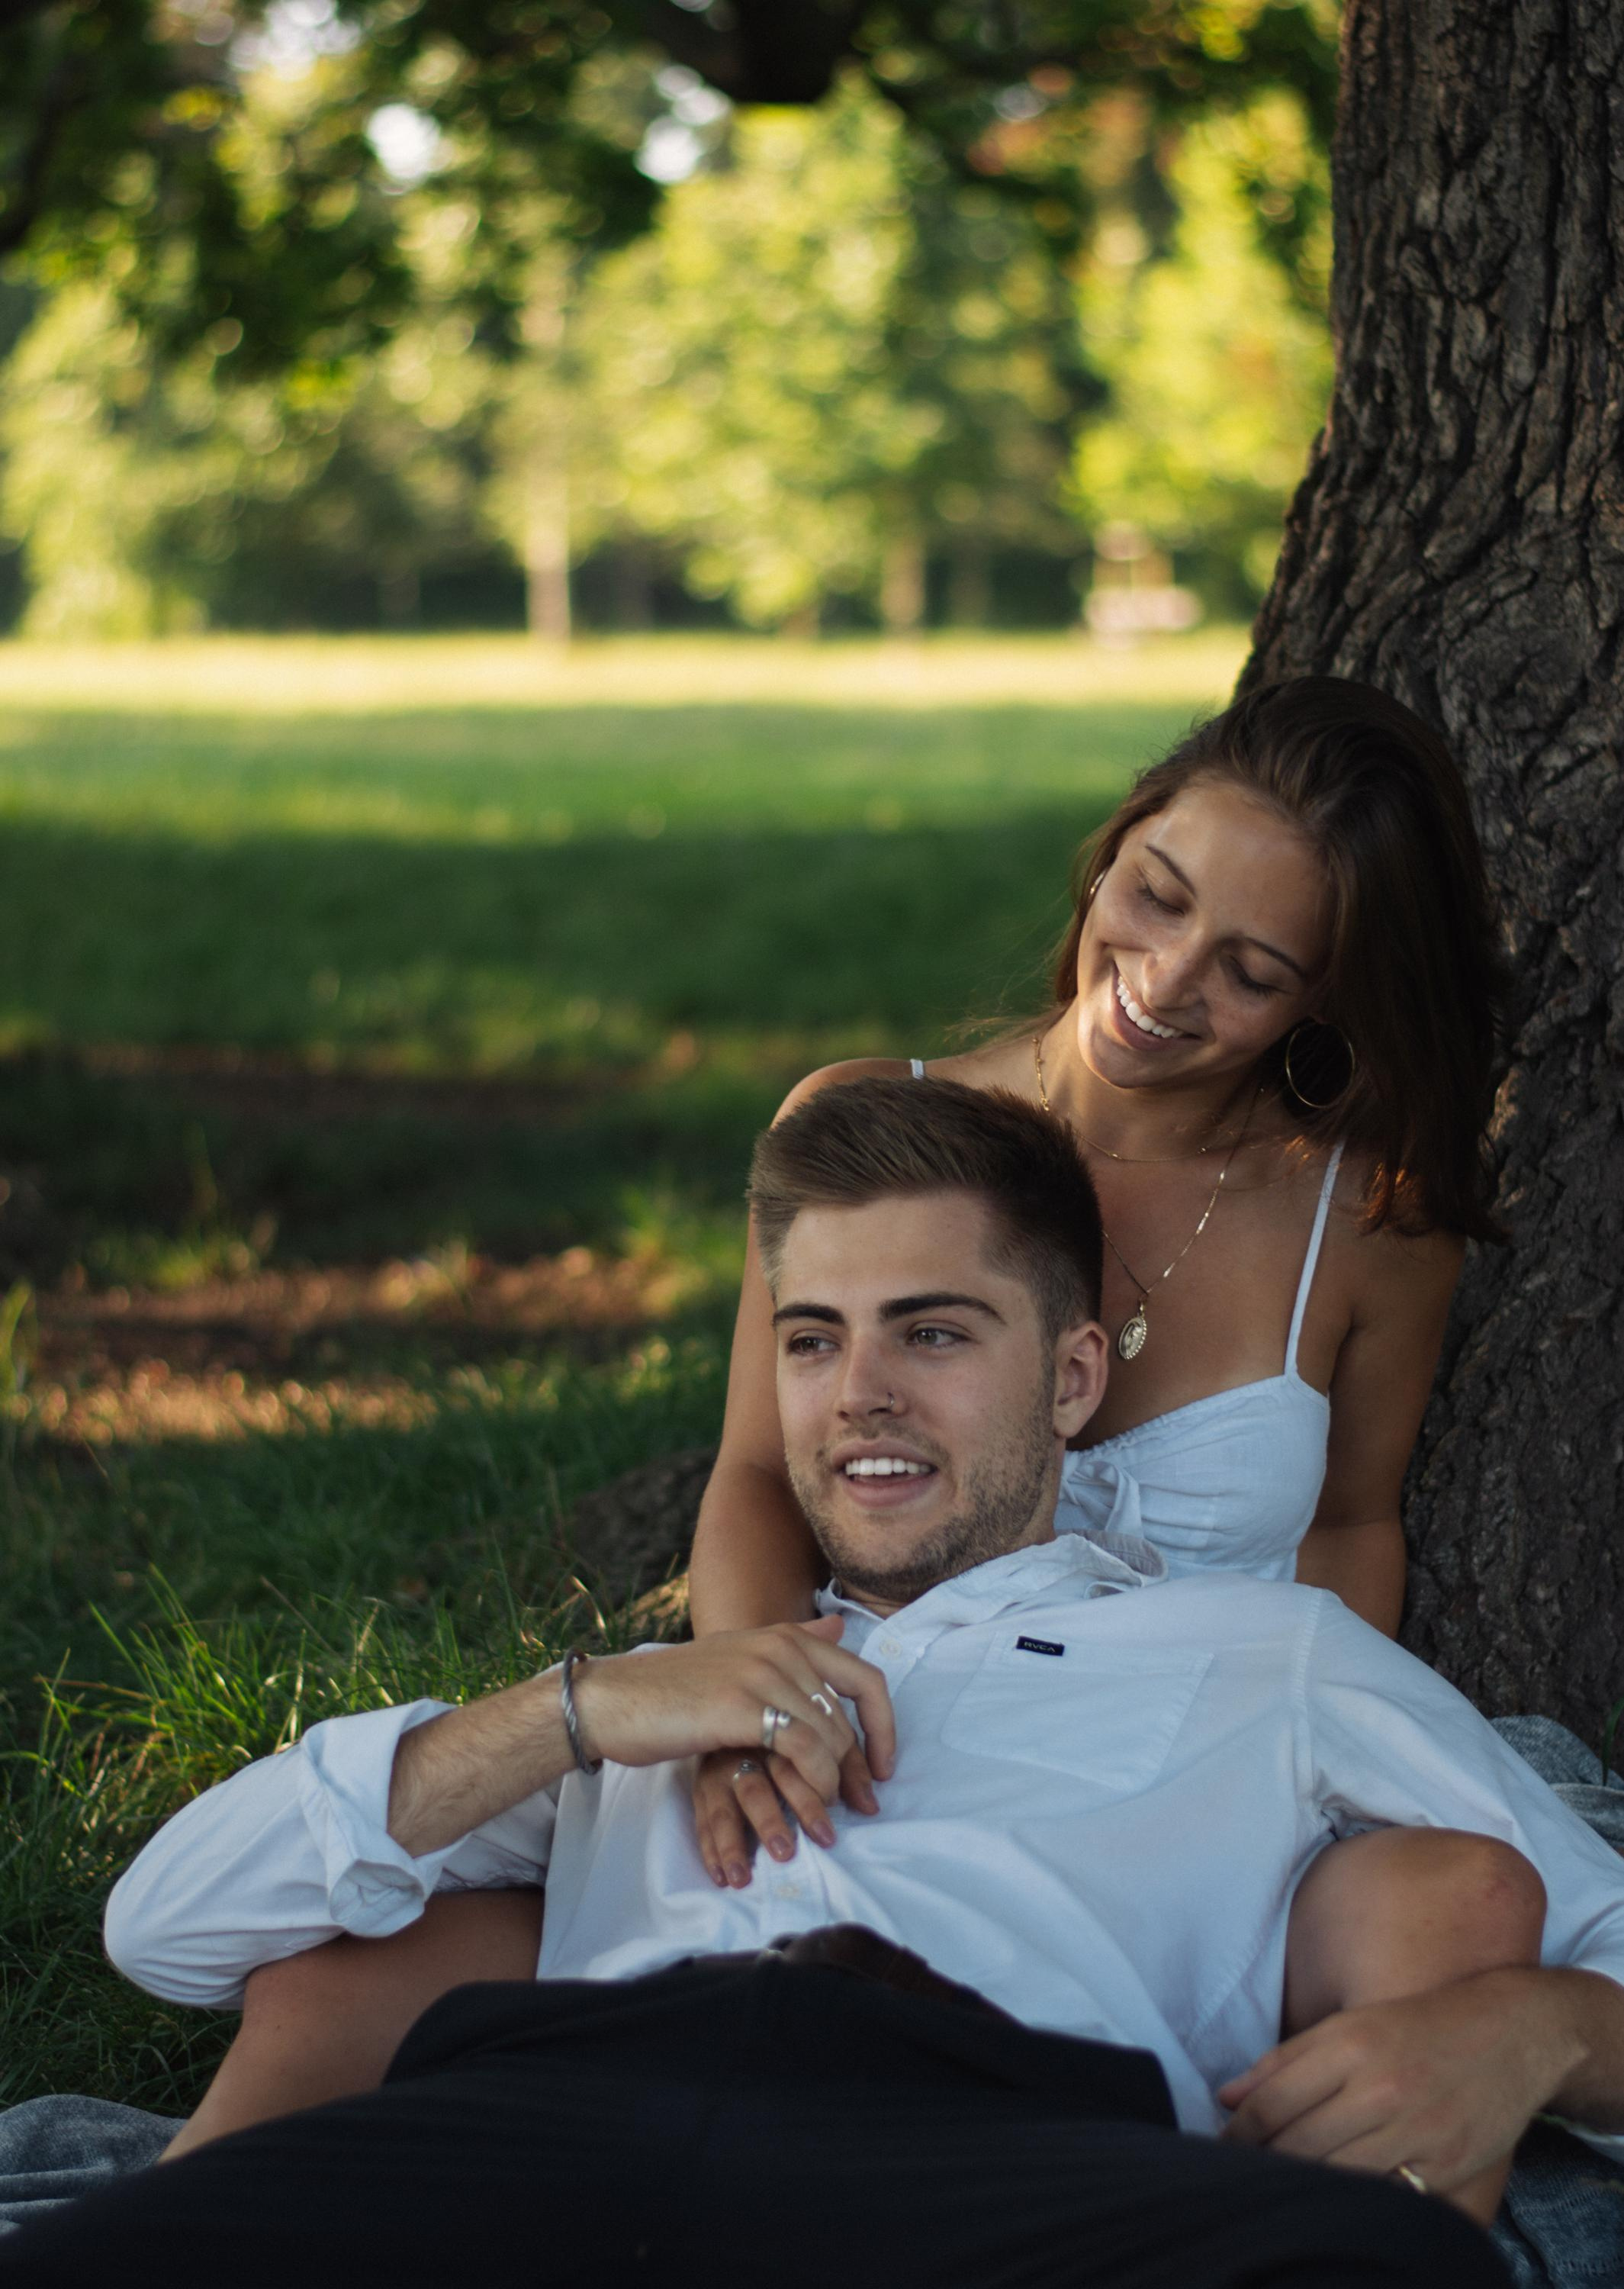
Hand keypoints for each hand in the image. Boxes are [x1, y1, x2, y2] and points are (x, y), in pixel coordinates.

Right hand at [573, 1617, 894, 1879]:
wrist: (614, 1700)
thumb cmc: (674, 1689)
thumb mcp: (738, 1656)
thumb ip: (790, 1644)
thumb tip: (837, 1625)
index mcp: (785, 1635)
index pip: (865, 1677)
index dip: (885, 1728)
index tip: (884, 1768)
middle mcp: (780, 1647)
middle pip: (848, 1717)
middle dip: (860, 1769)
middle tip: (860, 1809)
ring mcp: (761, 1674)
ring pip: (829, 1736)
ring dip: (836, 1784)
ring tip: (828, 1818)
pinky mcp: (741, 1707)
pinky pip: (803, 1749)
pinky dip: (815, 1781)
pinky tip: (806, 1805)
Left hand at [1219, 1969, 1584, 2193]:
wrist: (1512, 2032)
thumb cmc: (1418, 2025)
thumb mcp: (1349, 2023)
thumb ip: (1287, 2060)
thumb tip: (1227, 2097)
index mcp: (1350, 2043)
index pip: (1273, 2103)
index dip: (1237, 2134)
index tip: (1220, 2147)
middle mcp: (1382, 2087)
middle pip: (1299, 2147)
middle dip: (1262, 2166)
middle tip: (1241, 2176)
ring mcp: (1418, 2130)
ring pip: (1338, 2178)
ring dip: (1303, 2189)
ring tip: (1280, 2189)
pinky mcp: (1449, 2166)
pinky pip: (1388, 2199)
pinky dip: (1357, 2203)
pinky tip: (1336, 2201)